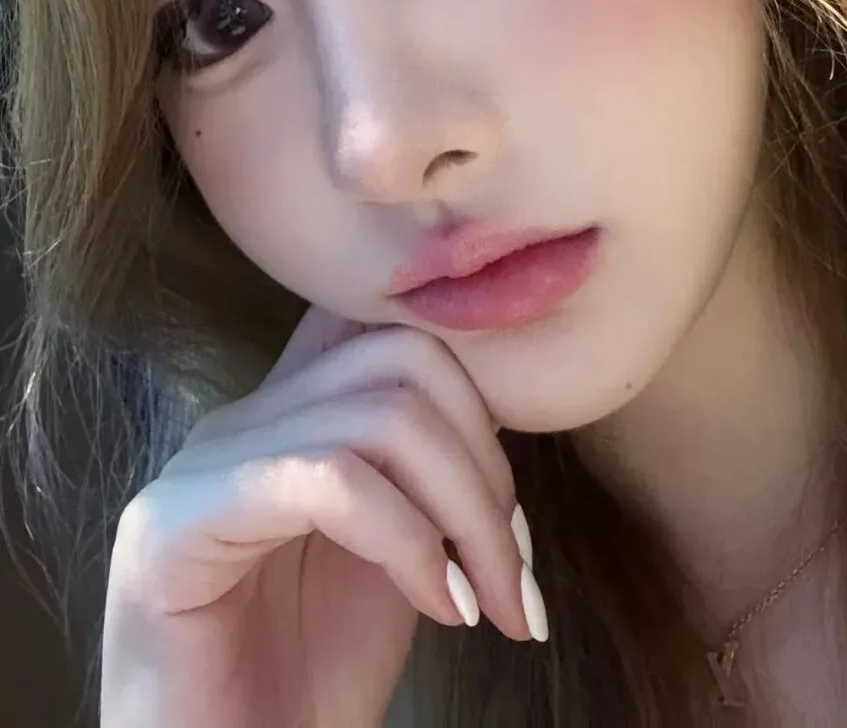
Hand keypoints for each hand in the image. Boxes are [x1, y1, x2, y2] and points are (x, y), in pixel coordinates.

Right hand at [99, 308, 541, 727]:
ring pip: (381, 416)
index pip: (385, 324)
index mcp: (286, 413)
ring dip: (469, 516)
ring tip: (491, 603)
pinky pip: (330, 482)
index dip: (474, 389)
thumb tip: (511, 403)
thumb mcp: (399, 548)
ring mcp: (201, 465)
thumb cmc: (313, 677)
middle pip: (402, 357)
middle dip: (488, 465)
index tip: (514, 507)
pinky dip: (410, 542)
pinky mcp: (176, 527)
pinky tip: (443, 607)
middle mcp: (240, 419)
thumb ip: (428, 467)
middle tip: (516, 574)